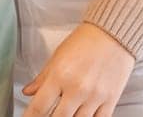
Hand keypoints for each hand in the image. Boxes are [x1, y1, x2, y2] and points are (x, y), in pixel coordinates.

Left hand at [20, 23, 134, 116]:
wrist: (113, 34)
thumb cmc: (85, 42)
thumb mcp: (57, 56)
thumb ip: (42, 78)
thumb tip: (28, 92)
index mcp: (60, 76)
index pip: (39, 106)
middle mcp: (77, 88)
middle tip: (47, 115)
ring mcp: (95, 96)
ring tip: (65, 112)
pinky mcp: (111, 100)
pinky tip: (82, 115)